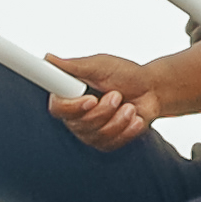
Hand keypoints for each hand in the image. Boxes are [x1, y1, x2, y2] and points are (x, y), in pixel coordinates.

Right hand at [46, 50, 171, 151]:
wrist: (152, 90)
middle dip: (104, 110)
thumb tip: (48, 59)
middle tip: (117, 95)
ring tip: (129, 105)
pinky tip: (134, 117)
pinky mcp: (105, 142)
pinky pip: (112, 142)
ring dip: (119, 118)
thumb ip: (74, 66)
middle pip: (79, 124)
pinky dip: (128, 129)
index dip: (72, 106)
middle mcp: (76, 115)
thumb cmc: (126, 74)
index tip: (91, 99)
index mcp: (70, 94)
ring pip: (98, 134)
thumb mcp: (101, 65)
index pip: (57, 107)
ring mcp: (90, 131)